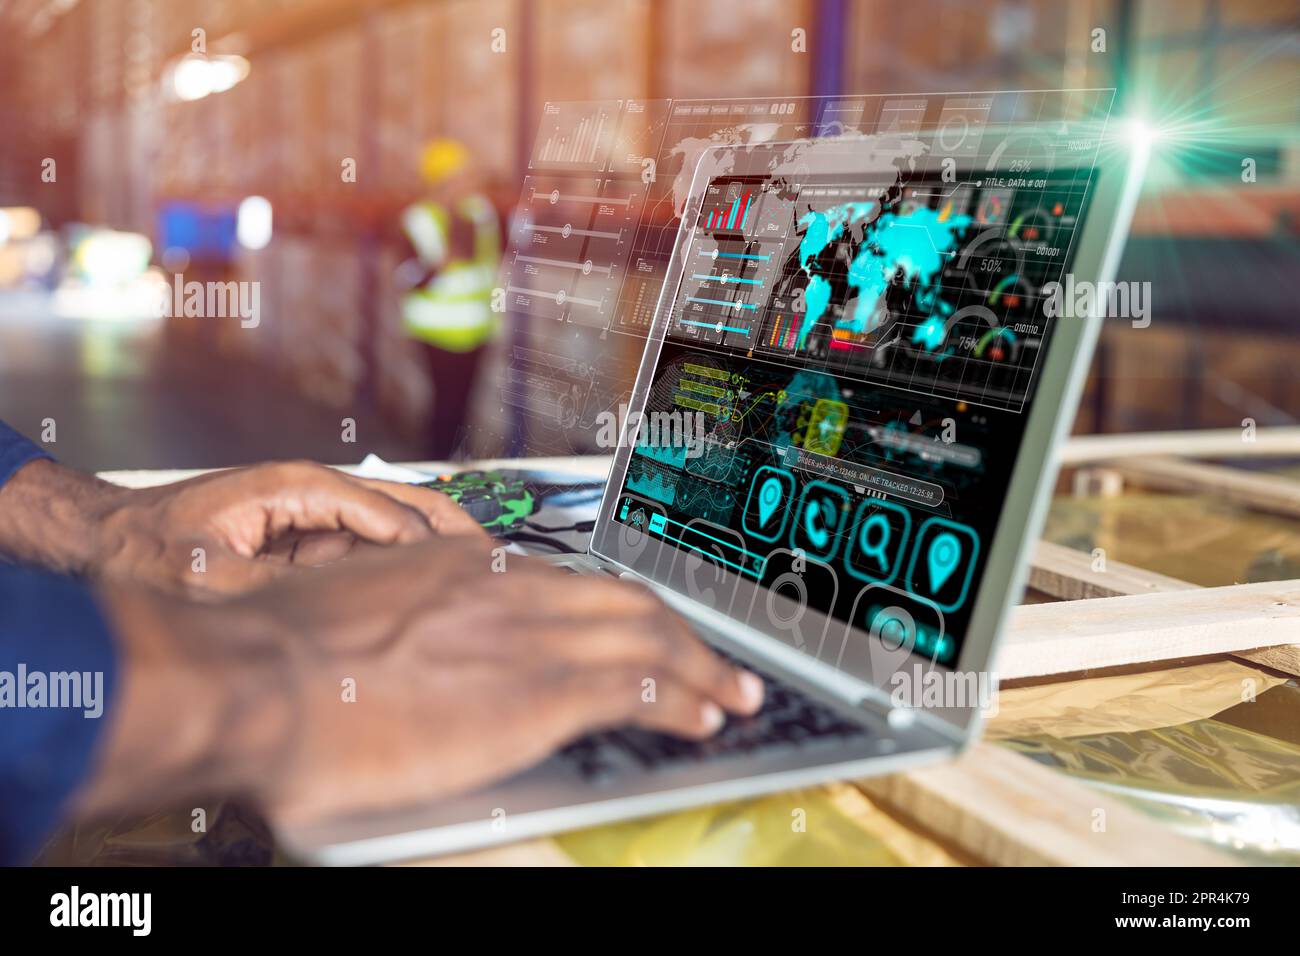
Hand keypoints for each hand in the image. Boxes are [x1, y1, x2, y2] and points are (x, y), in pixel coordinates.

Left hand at [0, 458, 485, 596]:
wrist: (108, 540)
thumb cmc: (145, 546)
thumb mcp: (205, 575)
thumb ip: (274, 586)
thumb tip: (330, 606)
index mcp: (294, 485)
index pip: (378, 509)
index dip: (418, 545)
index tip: (453, 576)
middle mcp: (311, 491)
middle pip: (404, 502)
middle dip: (450, 529)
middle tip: (498, 559)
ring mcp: (312, 512)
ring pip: (392, 523)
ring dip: (433, 546)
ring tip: (481, 574)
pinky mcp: (307, 534)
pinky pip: (367, 546)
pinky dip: (401, 563)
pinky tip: (428, 589)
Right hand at [83, 536, 763, 825]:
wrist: (256, 680)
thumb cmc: (281, 655)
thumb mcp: (353, 610)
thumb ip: (404, 616)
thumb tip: (421, 647)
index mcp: (465, 570)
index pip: (571, 578)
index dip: (619, 605)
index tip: (640, 622)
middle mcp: (508, 591)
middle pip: (625, 601)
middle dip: (680, 633)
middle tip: (715, 659)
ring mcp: (528, 637)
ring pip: (647, 636)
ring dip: (700, 666)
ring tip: (729, 692)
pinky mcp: (536, 694)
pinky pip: (636, 686)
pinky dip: (682, 698)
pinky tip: (702, 715)